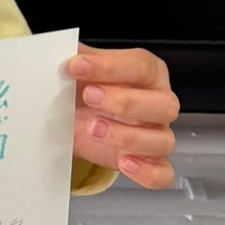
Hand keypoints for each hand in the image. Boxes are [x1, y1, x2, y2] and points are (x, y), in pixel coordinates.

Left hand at [66, 46, 178, 188]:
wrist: (76, 115)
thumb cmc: (87, 87)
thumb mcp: (82, 67)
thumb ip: (77, 57)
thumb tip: (60, 51)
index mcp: (148, 72)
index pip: (140, 67)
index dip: (108, 67)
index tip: (75, 66)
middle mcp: (159, 102)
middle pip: (164, 105)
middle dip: (124, 102)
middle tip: (88, 97)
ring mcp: (157, 134)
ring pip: (162, 140)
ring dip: (128, 137)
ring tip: (93, 128)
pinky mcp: (150, 163)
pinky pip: (162, 174)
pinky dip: (146, 173)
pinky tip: (124, 163)